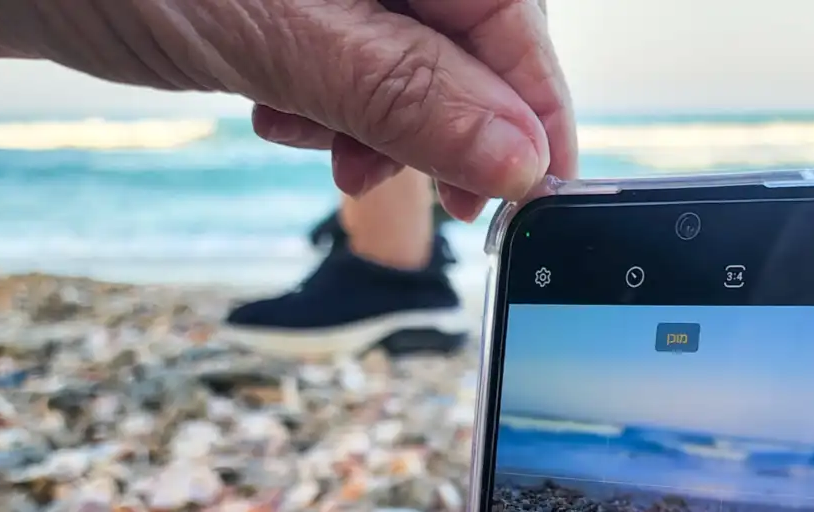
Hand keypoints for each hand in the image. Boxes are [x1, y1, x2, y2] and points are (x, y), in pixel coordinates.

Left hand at [0, 0, 572, 217]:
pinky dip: (322, 98)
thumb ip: (402, 90)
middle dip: (447, 117)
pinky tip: (272, 113)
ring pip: (401, 48)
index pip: (508, 5)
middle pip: (463, 28)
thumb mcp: (267, 32)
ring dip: (378, 117)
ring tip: (314, 147)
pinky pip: (338, 49)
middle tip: (421, 191)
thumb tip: (516, 156)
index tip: (547, 189)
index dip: (535, 101)